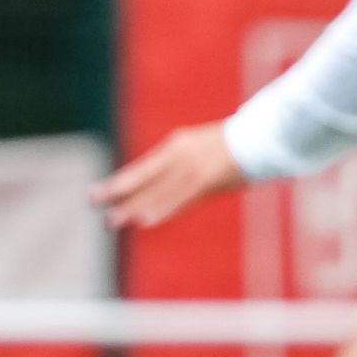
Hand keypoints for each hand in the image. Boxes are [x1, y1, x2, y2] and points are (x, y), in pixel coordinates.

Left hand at [92, 123, 247, 229]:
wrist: (264, 135)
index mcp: (178, 146)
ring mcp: (190, 167)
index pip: (143, 168)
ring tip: (112, 221)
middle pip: (141, 177)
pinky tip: (144, 220)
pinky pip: (178, 198)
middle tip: (92, 201)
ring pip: (155, 191)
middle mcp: (178, 155)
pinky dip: (161, 209)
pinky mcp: (205, 179)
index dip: (122, 181)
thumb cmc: (242, 145)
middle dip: (116, 191)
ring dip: (133, 207)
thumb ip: (190, 162)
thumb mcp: (208, 149)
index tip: (102, 191)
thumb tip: (180, 181)